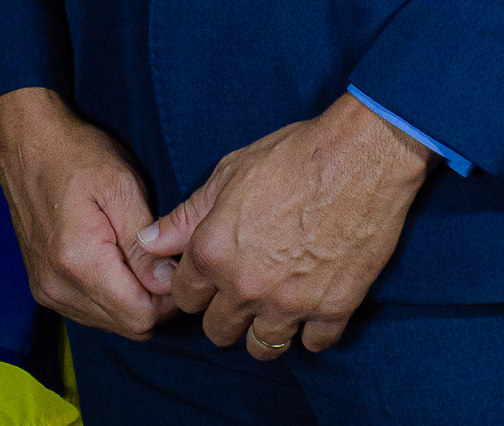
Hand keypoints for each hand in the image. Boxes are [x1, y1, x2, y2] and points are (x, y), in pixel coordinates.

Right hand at [0, 87, 176, 339]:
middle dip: (155, 302)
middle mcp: (58, 287)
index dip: (170, 298)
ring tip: (141, 257)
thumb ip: (144, 244)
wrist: (26, 143)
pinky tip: (118, 262)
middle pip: (127, 326)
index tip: (179, 266)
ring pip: (110, 323)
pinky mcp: (43, 288)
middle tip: (165, 260)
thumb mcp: (122, 187)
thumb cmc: (77, 154)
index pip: (140, 316)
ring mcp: (46, 291)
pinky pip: (90, 312)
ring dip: (133, 301)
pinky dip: (112, 297)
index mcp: (79, 262)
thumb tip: (167, 283)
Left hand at [127, 94, 431, 357]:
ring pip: (261, 347)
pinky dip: (311, 329)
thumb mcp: (228, 174)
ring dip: (263, 329)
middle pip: (217, 331)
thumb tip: (146, 241)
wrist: (357, 156)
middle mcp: (245, 286)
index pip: (183, 297)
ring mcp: (289, 303)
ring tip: (273, 303)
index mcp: (213, 251)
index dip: (194, 284)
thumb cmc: (290, 156)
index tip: (208, 276)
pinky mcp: (332, 309)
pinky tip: (311, 302)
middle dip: (223, 313)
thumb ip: (184, 216)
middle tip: (241, 290)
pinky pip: (313, 344)